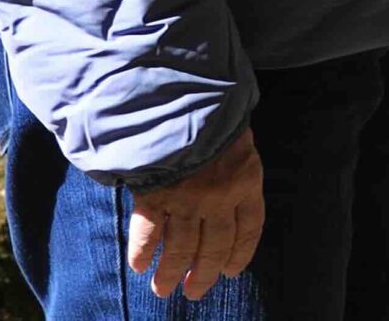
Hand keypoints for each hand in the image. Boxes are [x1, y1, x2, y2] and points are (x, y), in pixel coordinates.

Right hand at [127, 124, 263, 300]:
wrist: (184, 96)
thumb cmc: (215, 111)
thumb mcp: (237, 135)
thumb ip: (235, 162)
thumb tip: (231, 181)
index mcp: (246, 181)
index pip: (249, 228)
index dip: (239, 253)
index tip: (230, 272)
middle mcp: (220, 197)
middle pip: (215, 247)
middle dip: (203, 273)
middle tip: (193, 292)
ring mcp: (187, 199)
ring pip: (181, 248)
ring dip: (171, 272)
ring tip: (163, 289)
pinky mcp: (155, 195)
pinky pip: (149, 233)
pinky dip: (143, 252)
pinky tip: (140, 266)